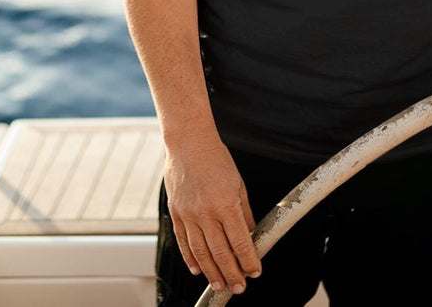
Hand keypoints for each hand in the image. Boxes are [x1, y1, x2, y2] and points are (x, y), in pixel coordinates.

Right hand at [164, 140, 261, 294]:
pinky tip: (197, 269)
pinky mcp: (176, 213)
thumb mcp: (239, 185)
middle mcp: (206, 213)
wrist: (188, 143)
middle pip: (220, 252)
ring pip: (200, 252)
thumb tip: (251, 236)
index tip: (255, 272)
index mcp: (226, 204)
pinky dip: (190, 258)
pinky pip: (183, 241)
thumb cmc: (217, 160)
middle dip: (231, 273)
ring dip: (211, 272)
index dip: (249, 260)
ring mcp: (188, 214)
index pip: (240, 241)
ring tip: (219, 285)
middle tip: (238, 288)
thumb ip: (244, 213)